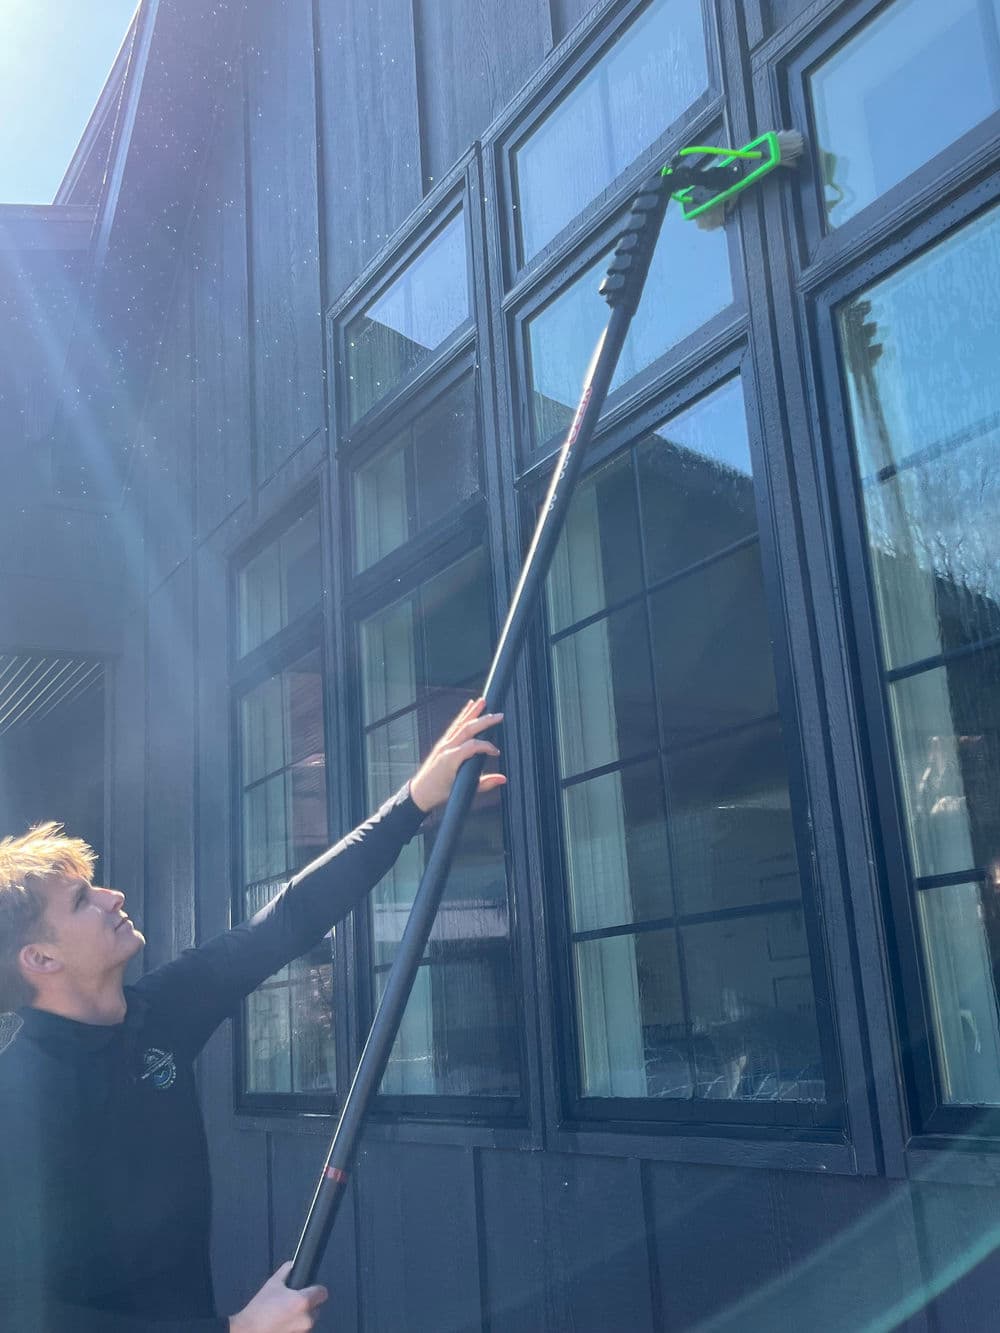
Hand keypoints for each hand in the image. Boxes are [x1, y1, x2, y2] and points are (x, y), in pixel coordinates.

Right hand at [230, 1262, 327, 1332]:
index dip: (316, 1289)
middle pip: (316, 1307)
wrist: (248, 1331)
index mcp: (303, 1302)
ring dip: (301, 1316)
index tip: (310, 1289)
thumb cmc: (259, 1310)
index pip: (323, 1292)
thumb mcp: (272, 1283)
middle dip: (306, 1304)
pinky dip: (294, 1325)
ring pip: (308, 1319)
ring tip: (285, 1313)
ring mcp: (303, 1331)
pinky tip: (283, 1322)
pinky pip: (300, 1329)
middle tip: (291, 1302)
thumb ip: (286, 1270)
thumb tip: (292, 1264)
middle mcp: (306, 1318)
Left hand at [409, 697, 506, 813]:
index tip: (496, 752)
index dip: (487, 746)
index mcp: (450, 759)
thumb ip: (484, 784)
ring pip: (460, 723)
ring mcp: (443, 743)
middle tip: (499, 716)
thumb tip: (502, 779)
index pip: (473, 745)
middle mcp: (446, 748)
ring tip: (483, 701)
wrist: (420, 792)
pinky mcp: (442, 743)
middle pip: (467, 729)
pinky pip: (454, 726)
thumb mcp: (462, 790)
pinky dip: (463, 715)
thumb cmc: (439, 792)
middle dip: (484, 721)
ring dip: (472, 712)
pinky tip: (469, 706)